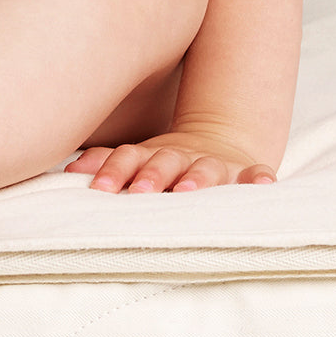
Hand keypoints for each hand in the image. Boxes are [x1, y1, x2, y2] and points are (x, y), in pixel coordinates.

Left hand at [65, 129, 276, 193]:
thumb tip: (70, 169)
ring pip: (207, 169)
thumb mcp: (138, 157)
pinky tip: (265, 185)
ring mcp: (214, 164)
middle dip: (152, 176)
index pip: (130, 158)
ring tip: (188, 190)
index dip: (114, 170)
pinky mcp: (244, 172)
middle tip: (138, 194)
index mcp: (152, 155)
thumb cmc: (165, 161)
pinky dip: (260, 178)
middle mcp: (182, 157)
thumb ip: (109, 162)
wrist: (216, 142)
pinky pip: (256, 174)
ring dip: (198, 179)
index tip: (99, 188)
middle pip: (165, 162)